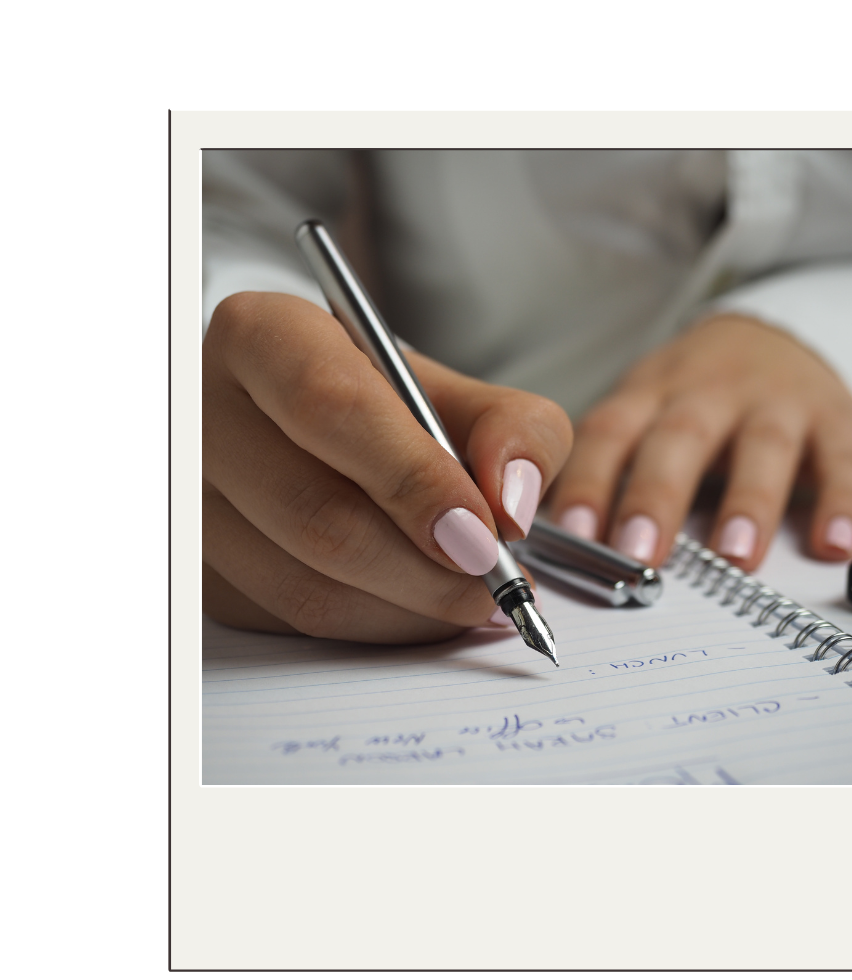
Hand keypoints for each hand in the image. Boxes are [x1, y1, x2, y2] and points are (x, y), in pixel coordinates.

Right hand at [202, 293, 571, 642]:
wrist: (329, 435)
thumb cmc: (394, 410)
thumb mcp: (464, 395)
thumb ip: (514, 431)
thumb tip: (511, 506)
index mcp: (264, 337)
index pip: (331, 406)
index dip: (414, 479)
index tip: (483, 534)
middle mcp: (208, 415)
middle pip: (317, 514)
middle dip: (426, 570)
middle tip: (495, 583)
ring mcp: (195, 502)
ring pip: (304, 586)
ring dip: (409, 611)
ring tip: (472, 599)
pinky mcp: (205, 573)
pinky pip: (296, 623)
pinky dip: (377, 627)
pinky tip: (420, 606)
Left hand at [548, 314, 851, 569]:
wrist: (768, 337)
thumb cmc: (691, 397)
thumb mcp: (643, 412)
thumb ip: (610, 469)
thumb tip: (558, 546)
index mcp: (651, 394)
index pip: (610, 433)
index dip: (591, 481)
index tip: (574, 536)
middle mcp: (709, 393)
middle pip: (680, 438)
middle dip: (658, 496)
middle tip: (640, 553)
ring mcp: (774, 403)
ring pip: (762, 447)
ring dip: (748, 503)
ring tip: (734, 556)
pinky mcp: (833, 418)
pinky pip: (842, 459)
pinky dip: (842, 501)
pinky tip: (833, 543)